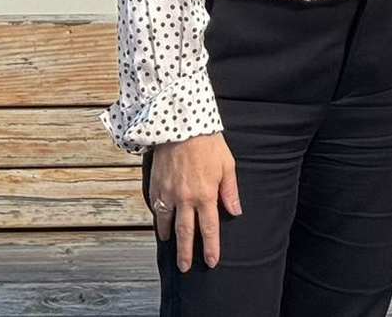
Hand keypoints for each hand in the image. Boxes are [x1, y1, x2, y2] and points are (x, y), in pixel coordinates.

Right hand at [147, 132, 240, 271]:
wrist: (181, 124)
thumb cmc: (207, 143)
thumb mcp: (227, 165)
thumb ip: (230, 191)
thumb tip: (235, 211)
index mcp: (205, 195)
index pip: (209, 229)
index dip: (211, 247)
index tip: (211, 261)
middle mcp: (185, 199)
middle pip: (186, 233)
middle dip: (186, 253)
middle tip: (185, 267)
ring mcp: (168, 193)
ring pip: (167, 223)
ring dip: (169, 237)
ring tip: (170, 246)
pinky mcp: (156, 185)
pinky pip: (156, 207)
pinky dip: (158, 217)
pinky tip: (160, 222)